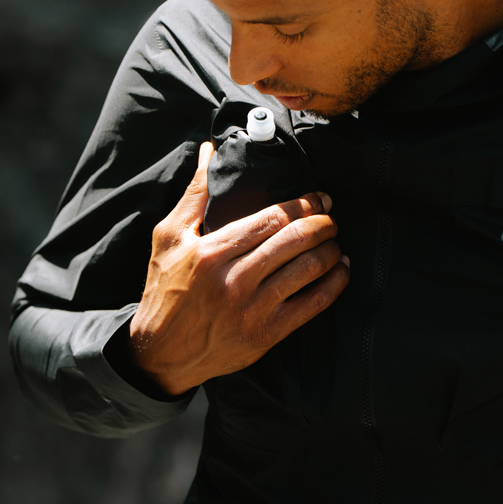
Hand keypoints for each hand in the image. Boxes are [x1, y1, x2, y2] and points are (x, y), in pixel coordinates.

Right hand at [129, 141, 349, 395]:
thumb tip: (210, 151)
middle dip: (322, 223)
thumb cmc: (165, 289)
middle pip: (294, 241)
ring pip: (308, 269)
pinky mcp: (266, 335)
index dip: (302, 204)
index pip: (270, 218)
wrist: (161, 352)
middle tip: (331, 216)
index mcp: (211, 252)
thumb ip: (195, 193)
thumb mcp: (169, 237)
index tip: (318, 197)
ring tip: (335, 241)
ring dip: (331, 250)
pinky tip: (341, 270)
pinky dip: (334, 284)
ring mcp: (252, 310)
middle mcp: (234, 280)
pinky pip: (313, 305)